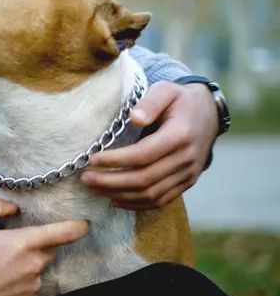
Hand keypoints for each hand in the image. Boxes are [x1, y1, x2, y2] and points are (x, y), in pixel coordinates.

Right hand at [0, 196, 88, 295]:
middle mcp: (32, 267)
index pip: (60, 233)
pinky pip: (28, 291)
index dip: (75, 227)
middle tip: (9, 247)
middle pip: (46, 251)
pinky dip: (17, 285)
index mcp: (22, 244)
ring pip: (35, 271)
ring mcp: (32, 289)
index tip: (84, 225)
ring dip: (23, 267)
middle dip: (35, 246)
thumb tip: (11, 207)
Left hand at [80, 82, 217, 209]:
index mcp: (180, 135)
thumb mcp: (166, 90)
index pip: (143, 155)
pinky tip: (115, 201)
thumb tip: (134, 118)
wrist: (209, 113)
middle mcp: (187, 159)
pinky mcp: (187, 183)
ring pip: (151, 194)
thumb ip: (150, 102)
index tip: (92, 160)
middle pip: (145, 178)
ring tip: (94, 189)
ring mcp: (188, 174)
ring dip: (120, 195)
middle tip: (85, 178)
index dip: (116, 160)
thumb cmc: (180, 100)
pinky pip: (161, 200)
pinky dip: (137, 204)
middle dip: (111, 181)